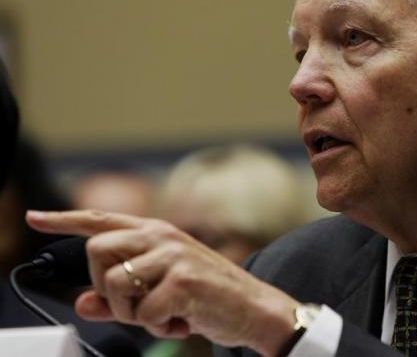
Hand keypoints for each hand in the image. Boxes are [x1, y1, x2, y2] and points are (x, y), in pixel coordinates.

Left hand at [26, 210, 299, 355]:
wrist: (253, 308)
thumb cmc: (206, 296)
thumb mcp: (159, 293)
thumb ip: (119, 297)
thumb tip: (81, 303)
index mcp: (156, 233)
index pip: (102, 219)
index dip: (65, 219)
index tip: (36, 218)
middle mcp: (162, 236)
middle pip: (97, 251)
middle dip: (106, 287)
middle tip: (136, 303)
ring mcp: (173, 254)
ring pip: (115, 284)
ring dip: (131, 312)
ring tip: (161, 314)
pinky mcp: (183, 279)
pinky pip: (142, 311)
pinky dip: (156, 325)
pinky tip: (180, 320)